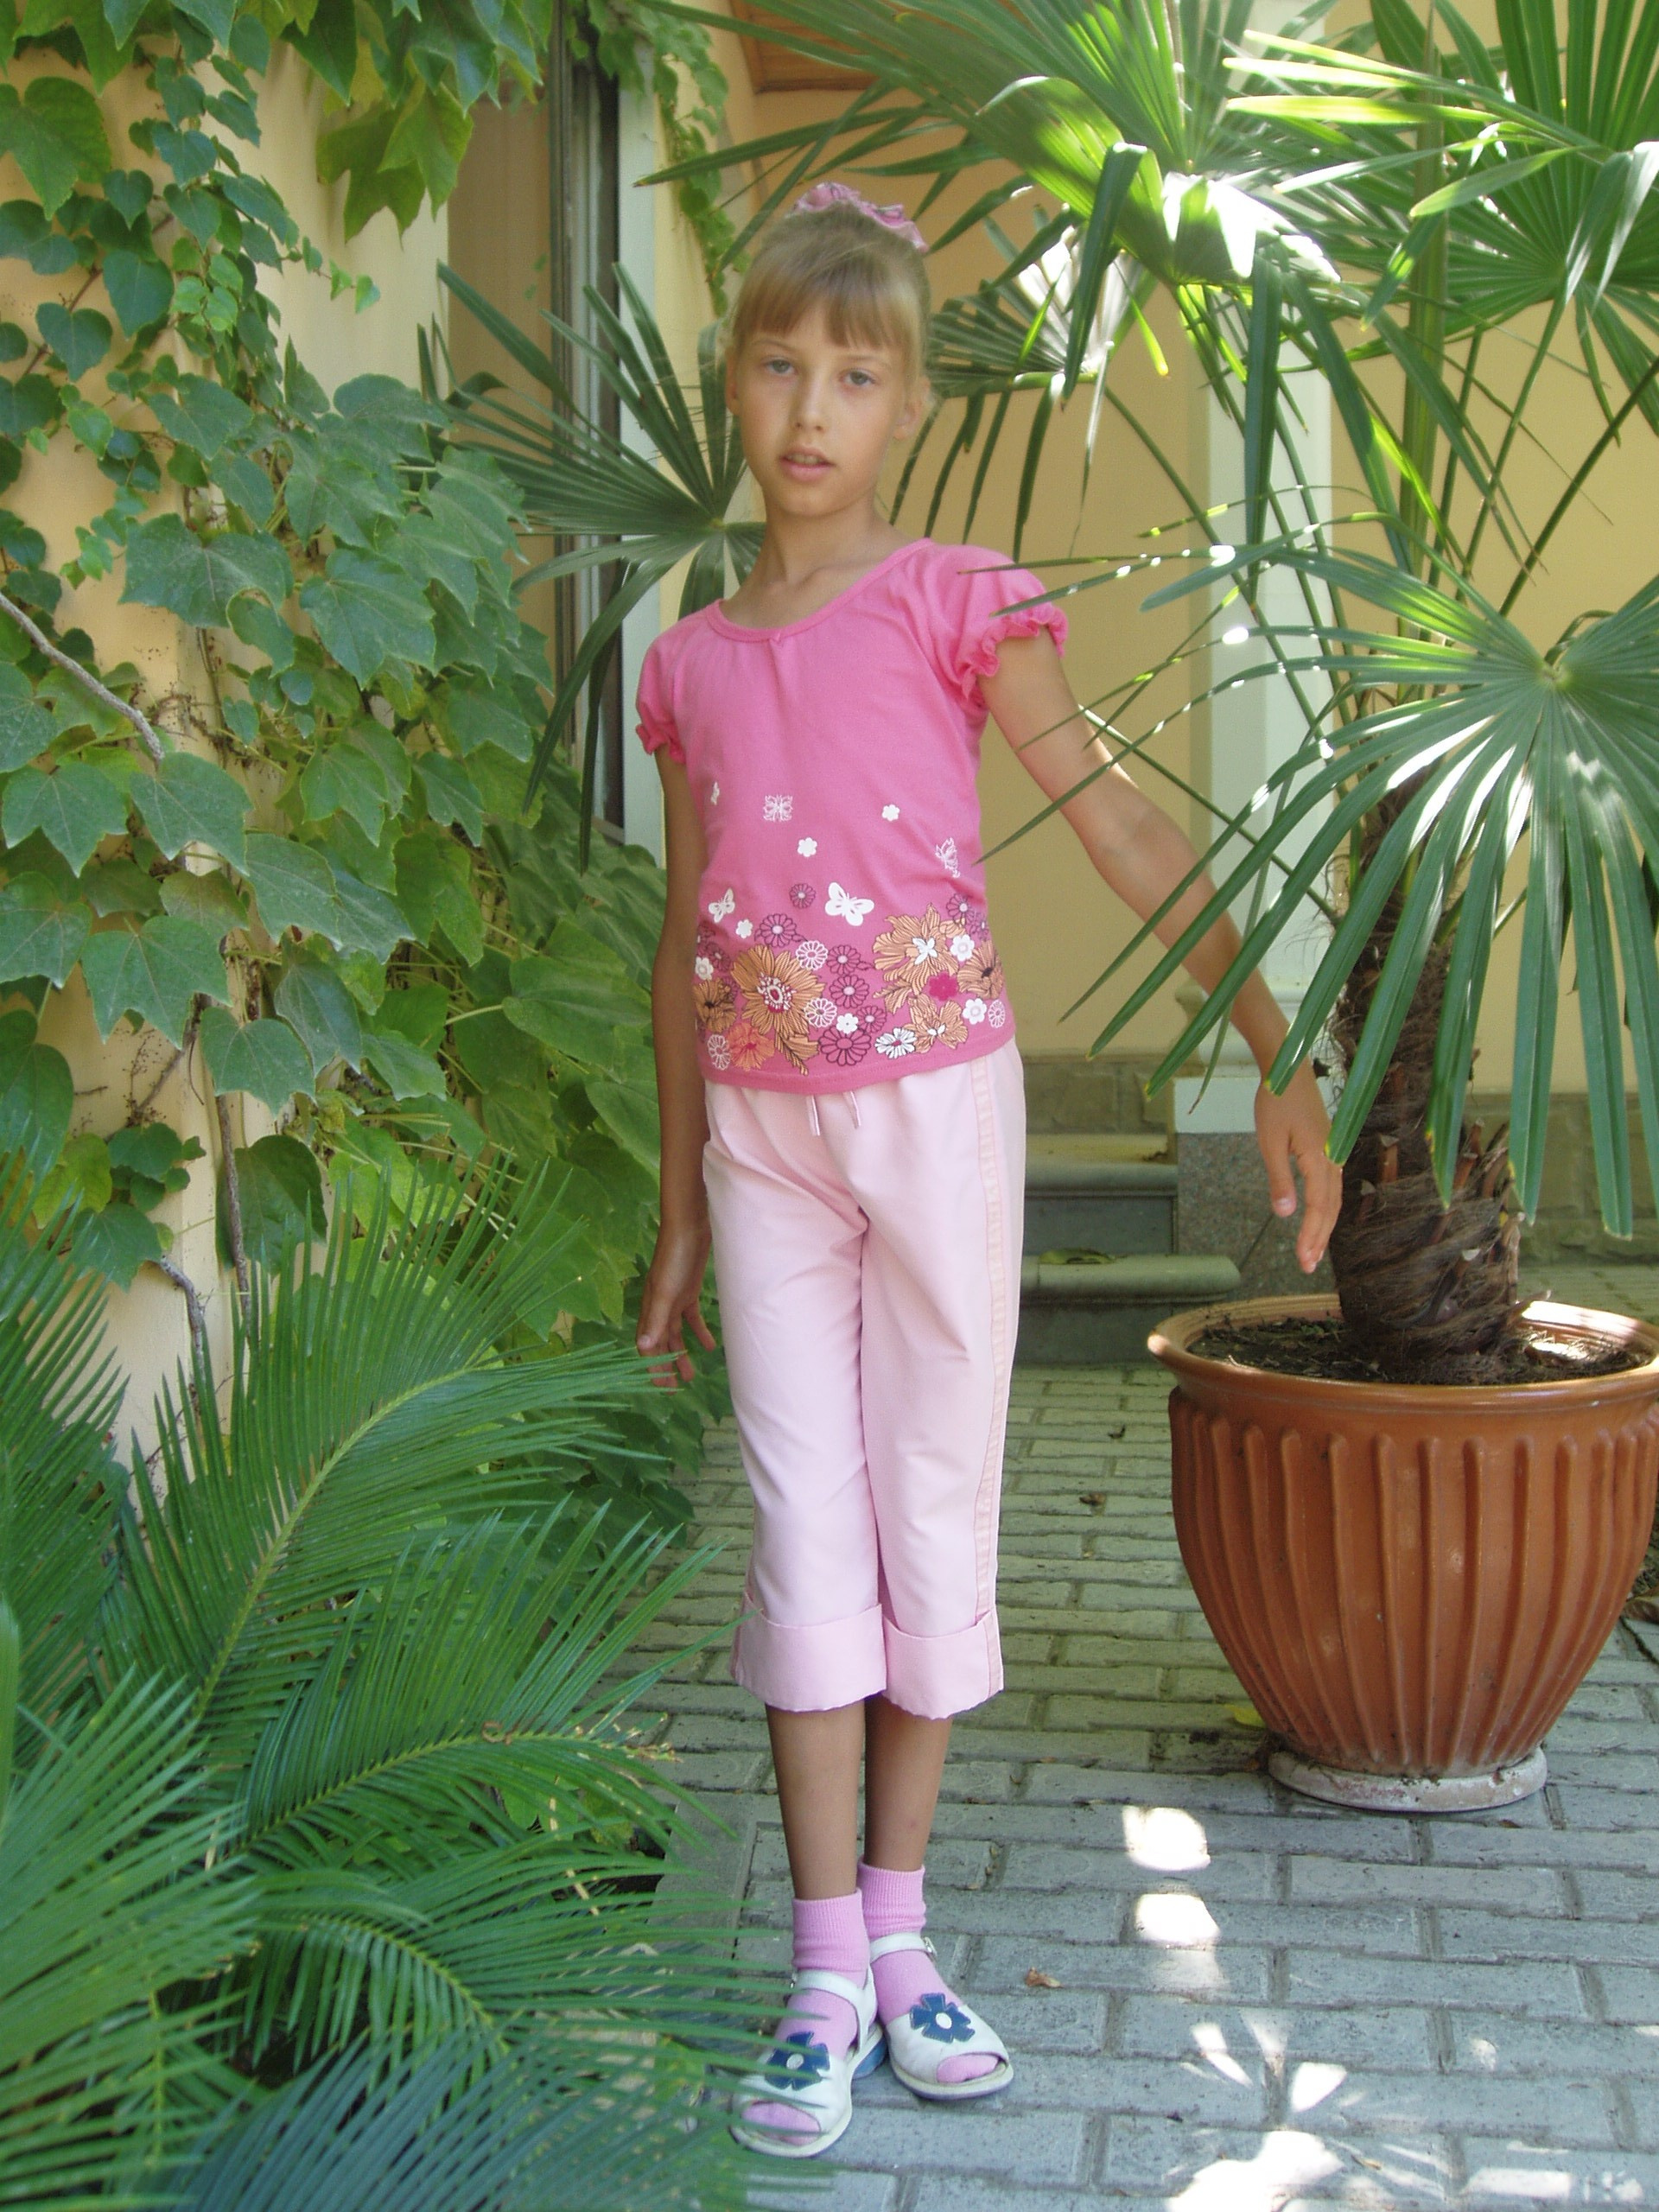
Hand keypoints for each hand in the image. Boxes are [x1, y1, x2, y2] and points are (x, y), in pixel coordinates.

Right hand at [636, 1217, 718, 1386]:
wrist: (690, 1226)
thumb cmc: (676, 1257)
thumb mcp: (666, 1291)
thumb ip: (656, 1319)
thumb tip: (642, 1348)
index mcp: (650, 1308)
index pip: (648, 1345)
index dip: (652, 1367)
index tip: (661, 1387)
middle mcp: (659, 1306)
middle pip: (661, 1343)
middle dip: (666, 1366)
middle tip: (675, 1389)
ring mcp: (674, 1298)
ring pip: (675, 1334)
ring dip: (681, 1353)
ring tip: (690, 1375)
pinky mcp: (688, 1291)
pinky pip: (691, 1318)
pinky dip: (699, 1332)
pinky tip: (710, 1346)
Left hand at [1255, 1063, 1341, 1274]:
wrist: (1288, 1069)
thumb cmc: (1275, 1102)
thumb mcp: (1270, 1142)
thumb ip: (1279, 1179)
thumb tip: (1286, 1215)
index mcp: (1320, 1158)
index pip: (1319, 1207)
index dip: (1311, 1236)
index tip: (1302, 1261)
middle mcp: (1333, 1158)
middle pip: (1331, 1208)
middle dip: (1319, 1239)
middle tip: (1306, 1266)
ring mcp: (1333, 1152)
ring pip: (1333, 1198)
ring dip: (1323, 1226)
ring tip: (1311, 1251)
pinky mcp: (1329, 1148)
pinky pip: (1332, 1185)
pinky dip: (1325, 1207)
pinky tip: (1318, 1219)